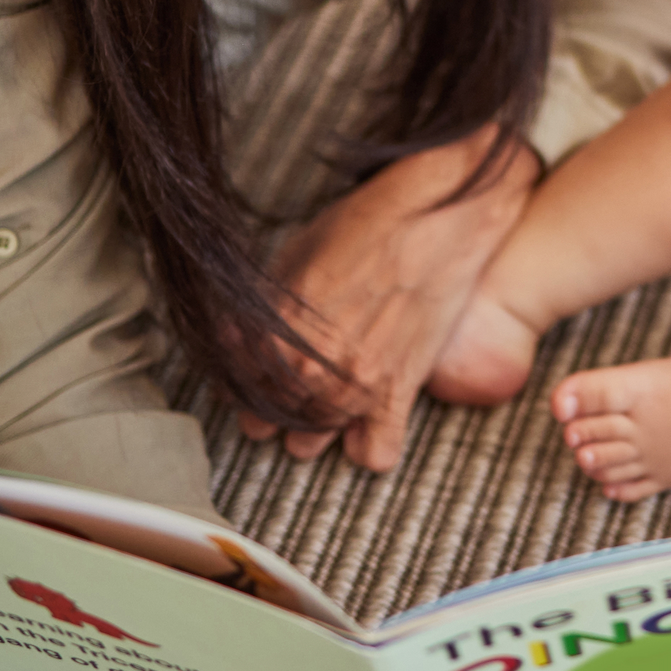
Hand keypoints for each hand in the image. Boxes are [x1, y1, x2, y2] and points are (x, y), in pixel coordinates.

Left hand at [237, 127, 540, 471]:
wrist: (436, 217)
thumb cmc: (365, 226)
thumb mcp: (292, 257)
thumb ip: (257, 311)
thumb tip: (234, 342)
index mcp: (276, 334)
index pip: (237, 383)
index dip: (238, 376)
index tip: (247, 371)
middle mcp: (312, 370)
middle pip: (270, 417)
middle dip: (267, 405)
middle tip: (279, 385)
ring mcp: (357, 388)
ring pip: (313, 442)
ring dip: (307, 429)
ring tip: (315, 402)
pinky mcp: (399, 392)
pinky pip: (374, 454)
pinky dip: (363, 447)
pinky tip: (360, 422)